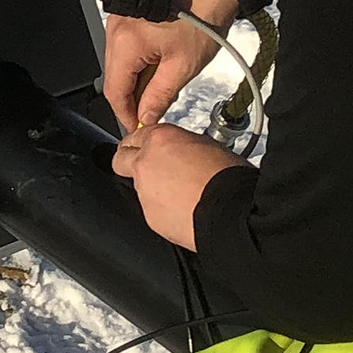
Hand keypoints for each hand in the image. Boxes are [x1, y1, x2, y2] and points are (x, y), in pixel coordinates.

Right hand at [98, 0, 239, 134]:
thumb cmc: (203, 19)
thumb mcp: (183, 66)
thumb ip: (159, 96)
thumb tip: (145, 118)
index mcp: (125, 41)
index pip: (114, 90)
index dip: (125, 114)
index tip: (138, 127)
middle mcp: (115, 28)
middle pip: (114, 76)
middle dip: (131, 98)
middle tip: (153, 111)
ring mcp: (120, 19)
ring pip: (119, 62)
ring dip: (136, 80)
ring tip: (162, 87)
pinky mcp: (130, 14)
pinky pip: (126, 47)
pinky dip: (139, 63)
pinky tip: (159, 67)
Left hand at [110, 119, 240, 249]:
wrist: (231, 212)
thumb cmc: (228, 177)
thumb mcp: (206, 144)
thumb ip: (181, 145)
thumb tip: (177, 151)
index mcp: (159, 139)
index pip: (135, 136)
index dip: (142, 144)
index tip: (146, 149)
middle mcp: (145, 163)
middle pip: (120, 159)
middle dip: (130, 163)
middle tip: (150, 169)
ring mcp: (144, 191)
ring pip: (137, 188)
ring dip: (152, 190)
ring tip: (179, 196)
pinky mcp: (149, 217)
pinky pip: (150, 211)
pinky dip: (162, 211)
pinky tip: (183, 212)